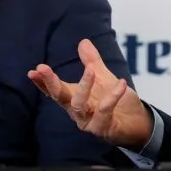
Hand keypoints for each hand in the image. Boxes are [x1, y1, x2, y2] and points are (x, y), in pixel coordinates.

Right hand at [28, 38, 153, 149]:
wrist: (137, 122)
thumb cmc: (117, 103)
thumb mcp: (104, 79)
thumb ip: (92, 62)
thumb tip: (83, 41)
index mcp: (74, 99)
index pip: (55, 90)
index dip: (43, 82)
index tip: (32, 71)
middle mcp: (77, 113)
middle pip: (60, 97)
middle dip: (51, 82)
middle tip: (42, 68)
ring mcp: (88, 123)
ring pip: (79, 105)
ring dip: (84, 86)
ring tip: (92, 71)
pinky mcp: (103, 129)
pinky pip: (104, 111)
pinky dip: (112, 96)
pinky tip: (121, 83)